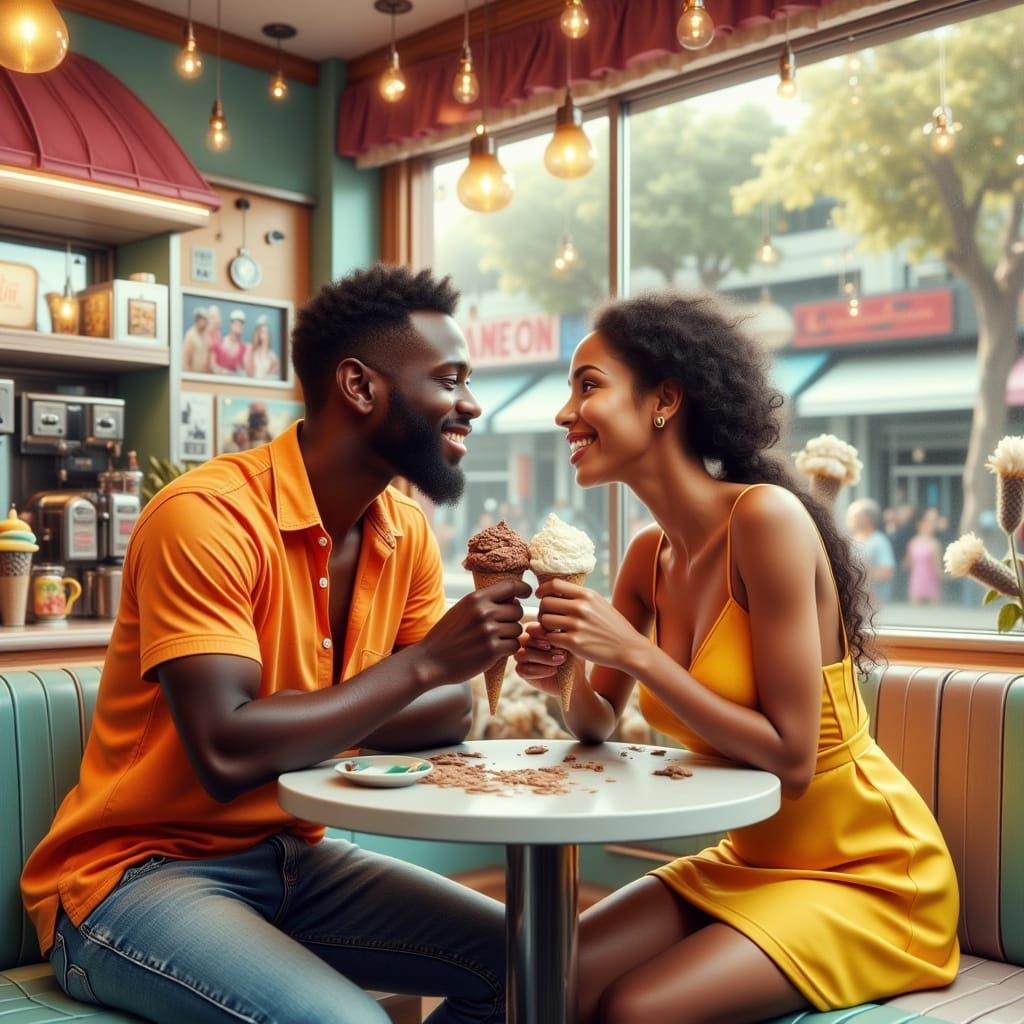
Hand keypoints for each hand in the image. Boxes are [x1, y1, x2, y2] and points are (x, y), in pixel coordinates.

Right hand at [417, 577, 531, 686]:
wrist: (431, 660)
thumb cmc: (448, 635)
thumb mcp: (462, 609)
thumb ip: (485, 603)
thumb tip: (513, 598)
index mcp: (476, 598)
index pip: (511, 585)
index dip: (523, 588)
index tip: (527, 594)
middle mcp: (484, 611)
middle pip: (517, 610)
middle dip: (512, 619)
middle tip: (500, 627)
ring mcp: (489, 631)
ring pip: (517, 629)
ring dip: (510, 635)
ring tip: (494, 640)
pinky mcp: (492, 650)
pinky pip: (514, 645)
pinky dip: (508, 649)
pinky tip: (495, 651)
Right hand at [513, 620, 565, 698]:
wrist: (575, 675)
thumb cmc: (571, 655)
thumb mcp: (567, 642)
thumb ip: (558, 634)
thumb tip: (554, 629)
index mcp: (534, 631)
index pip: (530, 628)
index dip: (542, 632)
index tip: (557, 636)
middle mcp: (525, 643)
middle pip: (524, 640)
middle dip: (542, 645)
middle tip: (561, 650)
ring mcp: (522, 658)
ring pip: (523, 655)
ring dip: (543, 658)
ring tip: (560, 660)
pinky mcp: (522, 672)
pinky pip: (524, 670)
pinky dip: (540, 671)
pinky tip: (554, 670)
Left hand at [535, 577, 640, 673]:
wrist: (628, 648)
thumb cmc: (613, 626)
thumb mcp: (599, 603)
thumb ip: (580, 597)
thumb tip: (556, 590)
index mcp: (587, 595)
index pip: (554, 584)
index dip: (542, 590)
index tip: (540, 596)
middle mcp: (581, 607)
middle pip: (545, 602)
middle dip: (543, 610)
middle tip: (548, 618)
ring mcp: (577, 625)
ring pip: (544, 620)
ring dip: (544, 626)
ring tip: (552, 630)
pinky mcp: (574, 642)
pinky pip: (549, 637)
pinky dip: (549, 640)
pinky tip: (558, 641)